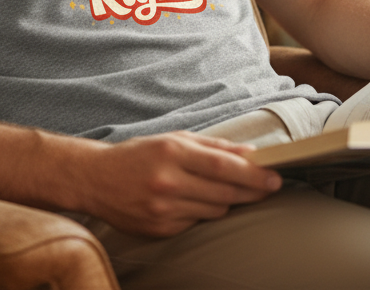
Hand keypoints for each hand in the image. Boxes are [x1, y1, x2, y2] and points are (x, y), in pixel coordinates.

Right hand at [81, 131, 281, 236]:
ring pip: (214, 211)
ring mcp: (163, 210)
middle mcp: (168, 182)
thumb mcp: (173, 139)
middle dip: (251, 191)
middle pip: (224, 193)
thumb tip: (248, 153)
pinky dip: (201, 212)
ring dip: (226, 202)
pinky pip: (195, 223)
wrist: (96, 179)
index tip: (274, 177)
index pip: (222, 166)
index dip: (252, 174)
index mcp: (172, 152)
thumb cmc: (138, 154)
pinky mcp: (160, 230)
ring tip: (223, 190)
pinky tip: (192, 201)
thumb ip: (212, 146)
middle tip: (269, 186)